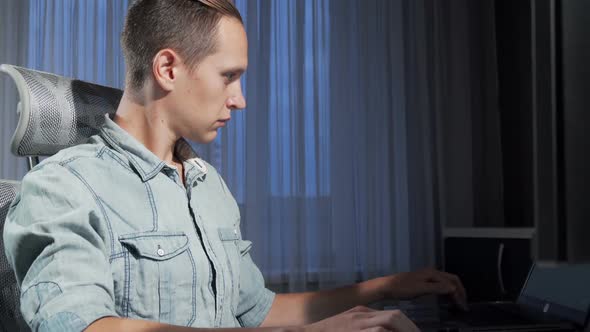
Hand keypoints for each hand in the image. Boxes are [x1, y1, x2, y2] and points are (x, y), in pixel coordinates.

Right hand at [304, 306, 419, 331]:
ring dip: (405, 330)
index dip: (407, 326)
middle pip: (395, 315)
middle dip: (411, 328)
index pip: (392, 316)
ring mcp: (357, 323)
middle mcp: (361, 315)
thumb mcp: (347, 328)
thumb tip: (382, 330)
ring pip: (390, 320)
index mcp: (360, 313)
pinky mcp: (354, 331)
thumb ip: (363, 328)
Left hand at [378, 268, 467, 309]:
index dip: (460, 292)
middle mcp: (431, 273)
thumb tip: (452, 288)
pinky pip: (439, 286)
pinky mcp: (423, 282)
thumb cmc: (402, 287)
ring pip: (445, 283)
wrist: (387, 286)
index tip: (463, 304)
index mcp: (432, 273)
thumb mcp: (421, 289)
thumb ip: (437, 288)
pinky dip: (445, 293)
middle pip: (451, 281)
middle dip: (459, 292)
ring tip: (457, 304)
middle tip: (463, 305)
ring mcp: (427, 277)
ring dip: (453, 293)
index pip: (452, 281)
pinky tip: (446, 300)